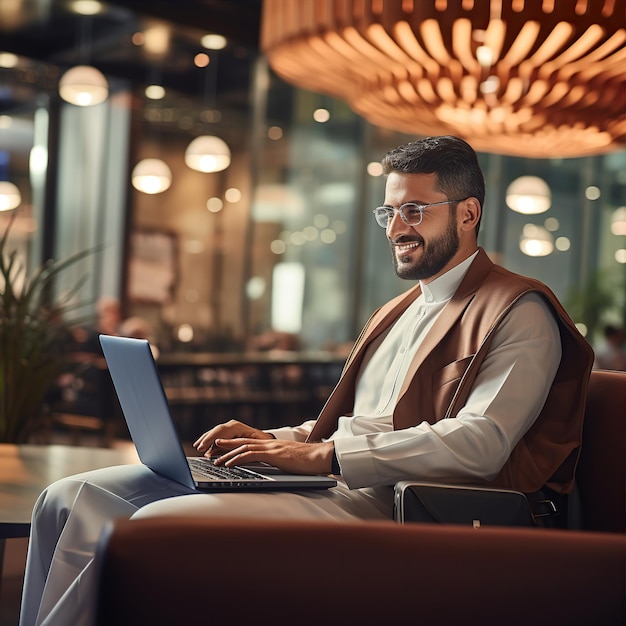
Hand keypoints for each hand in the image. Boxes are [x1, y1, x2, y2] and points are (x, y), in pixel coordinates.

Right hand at [193, 420, 274, 456]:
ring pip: (215, 433)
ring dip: (206, 440)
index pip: (220, 431)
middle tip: (198, 448)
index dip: (211, 439)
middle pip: (216, 431)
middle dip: (206, 439)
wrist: (267, 441)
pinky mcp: (229, 434)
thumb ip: (234, 448)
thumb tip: (220, 450)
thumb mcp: (250, 446)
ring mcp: (230, 429)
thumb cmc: (261, 444)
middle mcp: (232, 426)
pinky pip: (217, 437)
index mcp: (237, 427)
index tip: (203, 446)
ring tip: (198, 447)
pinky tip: (204, 448)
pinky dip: (210, 442)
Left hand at [212, 438, 334, 475]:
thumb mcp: (290, 462)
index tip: (223, 448)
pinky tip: (229, 465)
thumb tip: (276, 469)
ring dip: (227, 454)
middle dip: (226, 446)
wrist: (322, 457)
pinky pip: (251, 455)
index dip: (235, 445)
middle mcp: (270, 444)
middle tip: (212, 449)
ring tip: (216, 460)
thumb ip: (281, 463)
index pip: (250, 443)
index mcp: (273, 446)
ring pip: (244, 448)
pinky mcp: (274, 455)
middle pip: (243, 442)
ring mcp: (271, 448)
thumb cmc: (310, 462)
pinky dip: (237, 459)